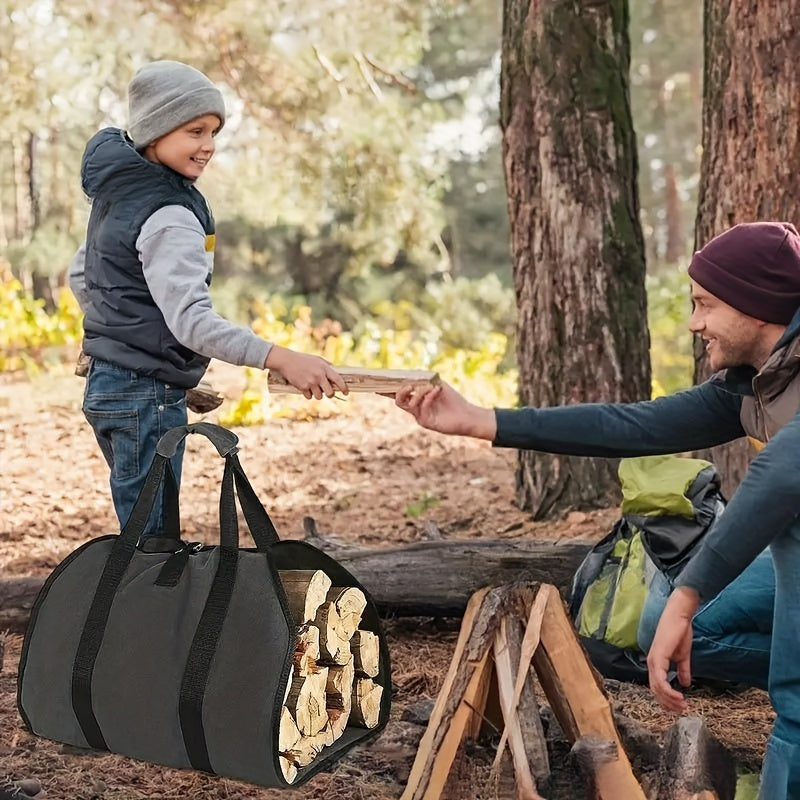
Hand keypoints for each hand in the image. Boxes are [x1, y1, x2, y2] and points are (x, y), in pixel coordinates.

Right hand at [264, 346, 346, 399]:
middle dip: (329, 394)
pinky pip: (309, 397)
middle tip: (327, 392)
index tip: (346, 393)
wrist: (287, 361)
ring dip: (317, 394)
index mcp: (324, 368)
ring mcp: (310, 382)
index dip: (343, 388)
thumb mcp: (317, 359)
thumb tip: (336, 371)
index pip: (338, 380)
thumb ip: (327, 366)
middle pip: (330, 393)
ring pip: (319, 397)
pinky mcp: (302, 387)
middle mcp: (319, 376)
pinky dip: (308, 394)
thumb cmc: (303, 359)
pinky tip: (305, 387)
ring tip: (313, 388)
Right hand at [394, 381, 496, 438]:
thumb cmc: (452, 400)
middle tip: (409, 384)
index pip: (400, 394)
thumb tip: (411, 374)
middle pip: (398, 400)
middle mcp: (416, 409)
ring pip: (408, 404)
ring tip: (428, 386)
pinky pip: (422, 408)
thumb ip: (425, 380)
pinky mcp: (426, 423)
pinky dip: (428, 396)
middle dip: (401, 391)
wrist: (466, 414)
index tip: (380, 382)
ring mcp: (420, 417)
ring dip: (418, 392)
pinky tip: (436, 390)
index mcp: (416, 400)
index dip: (388, 389)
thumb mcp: (437, 385)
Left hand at [646, 586, 699, 712]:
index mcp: (656, 663)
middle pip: (655, 690)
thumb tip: (685, 684)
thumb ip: (682, 670)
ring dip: (670, 699)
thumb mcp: (683, 656)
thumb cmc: (680, 633)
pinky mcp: (658, 656)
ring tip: (682, 705)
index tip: (680, 706)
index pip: (657, 686)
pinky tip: (679, 696)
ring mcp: (653, 660)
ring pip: (657, 687)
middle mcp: (651, 662)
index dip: (667, 699)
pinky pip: (660, 678)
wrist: (679, 617)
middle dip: (669, 703)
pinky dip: (668, 690)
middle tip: (682, 709)